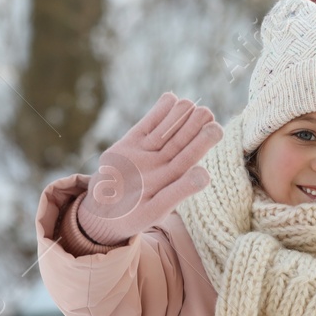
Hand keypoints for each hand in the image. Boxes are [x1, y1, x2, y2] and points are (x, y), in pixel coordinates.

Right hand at [76, 92, 223, 244]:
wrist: (100, 213)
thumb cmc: (131, 216)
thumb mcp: (155, 209)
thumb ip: (178, 192)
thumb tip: (204, 174)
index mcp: (173, 179)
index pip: (190, 157)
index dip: (202, 142)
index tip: (215, 128)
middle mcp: (162, 163)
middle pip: (180, 141)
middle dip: (193, 125)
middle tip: (206, 112)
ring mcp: (146, 152)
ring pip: (165, 131)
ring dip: (178, 116)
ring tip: (189, 104)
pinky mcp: (130, 144)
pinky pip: (146, 125)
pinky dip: (158, 112)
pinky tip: (171, 98)